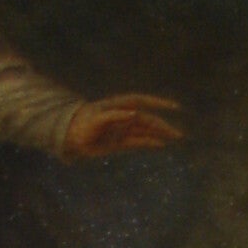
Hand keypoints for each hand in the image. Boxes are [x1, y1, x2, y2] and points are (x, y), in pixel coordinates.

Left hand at [64, 94, 185, 156]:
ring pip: (146, 130)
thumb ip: (115, 116)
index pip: (143, 102)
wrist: (69, 136)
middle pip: (148, 120)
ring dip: (160, 134)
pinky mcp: (119, 142)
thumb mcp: (97, 119)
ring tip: (175, 137)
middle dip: (163, 125)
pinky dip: (149, 142)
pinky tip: (160, 145)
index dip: (158, 103)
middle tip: (178, 134)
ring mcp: (122, 129)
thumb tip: (134, 114)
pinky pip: (138, 141)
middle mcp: (124, 116)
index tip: (174, 107)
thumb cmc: (82, 125)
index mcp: (120, 106)